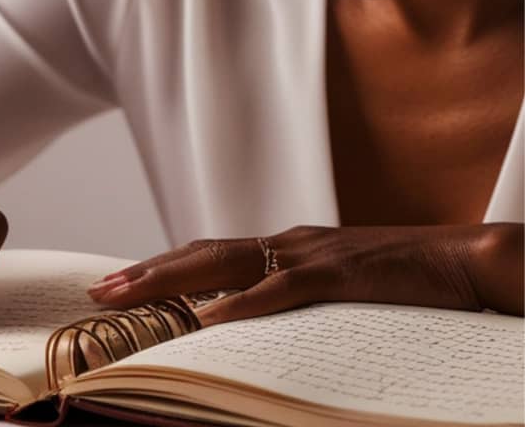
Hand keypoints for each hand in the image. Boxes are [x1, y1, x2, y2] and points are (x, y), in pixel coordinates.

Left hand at [87, 223, 493, 325]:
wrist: (460, 257)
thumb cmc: (400, 277)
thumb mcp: (336, 285)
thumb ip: (296, 294)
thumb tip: (249, 321)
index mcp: (288, 245)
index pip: (213, 253)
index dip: (164, 266)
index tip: (122, 282)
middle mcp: (290, 242)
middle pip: (205, 253)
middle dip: (149, 271)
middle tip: (102, 290)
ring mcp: (312, 255)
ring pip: (229, 264)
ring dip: (174, 280)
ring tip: (128, 297)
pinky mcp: (340, 274)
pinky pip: (282, 290)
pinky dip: (244, 303)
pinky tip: (212, 316)